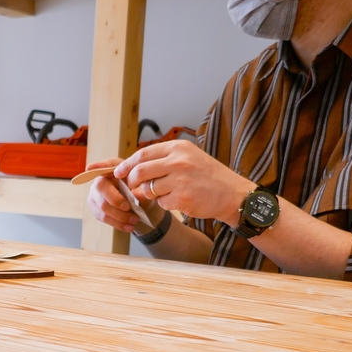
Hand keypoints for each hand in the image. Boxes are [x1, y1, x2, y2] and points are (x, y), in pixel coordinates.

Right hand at [86, 158, 142, 232]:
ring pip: (103, 208)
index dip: (96, 166)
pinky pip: (104, 218)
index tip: (90, 168)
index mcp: (111, 169)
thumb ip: (139, 186)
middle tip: (130, 208)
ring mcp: (94, 195)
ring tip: (134, 220)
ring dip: (120, 217)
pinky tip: (129, 227)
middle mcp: (98, 181)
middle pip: (101, 189)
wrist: (137, 199)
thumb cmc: (137, 186)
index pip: (102, 166)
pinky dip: (118, 224)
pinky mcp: (95, 208)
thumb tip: (136, 196)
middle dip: (116, 201)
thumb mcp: (141, 182)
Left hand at [116, 140, 252, 225]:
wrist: (232, 194)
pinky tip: (178, 201)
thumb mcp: (189, 157)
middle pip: (140, 171)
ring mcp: (180, 180)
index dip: (127, 165)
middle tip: (133, 187)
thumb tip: (134, 166)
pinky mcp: (182, 198)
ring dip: (151, 194)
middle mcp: (178, 161)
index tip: (119, 172)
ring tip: (166, 193)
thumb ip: (164, 159)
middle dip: (132, 181)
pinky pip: (161, 203)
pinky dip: (165, 204)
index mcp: (178, 148)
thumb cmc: (209, 176)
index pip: (142, 154)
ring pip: (149, 189)